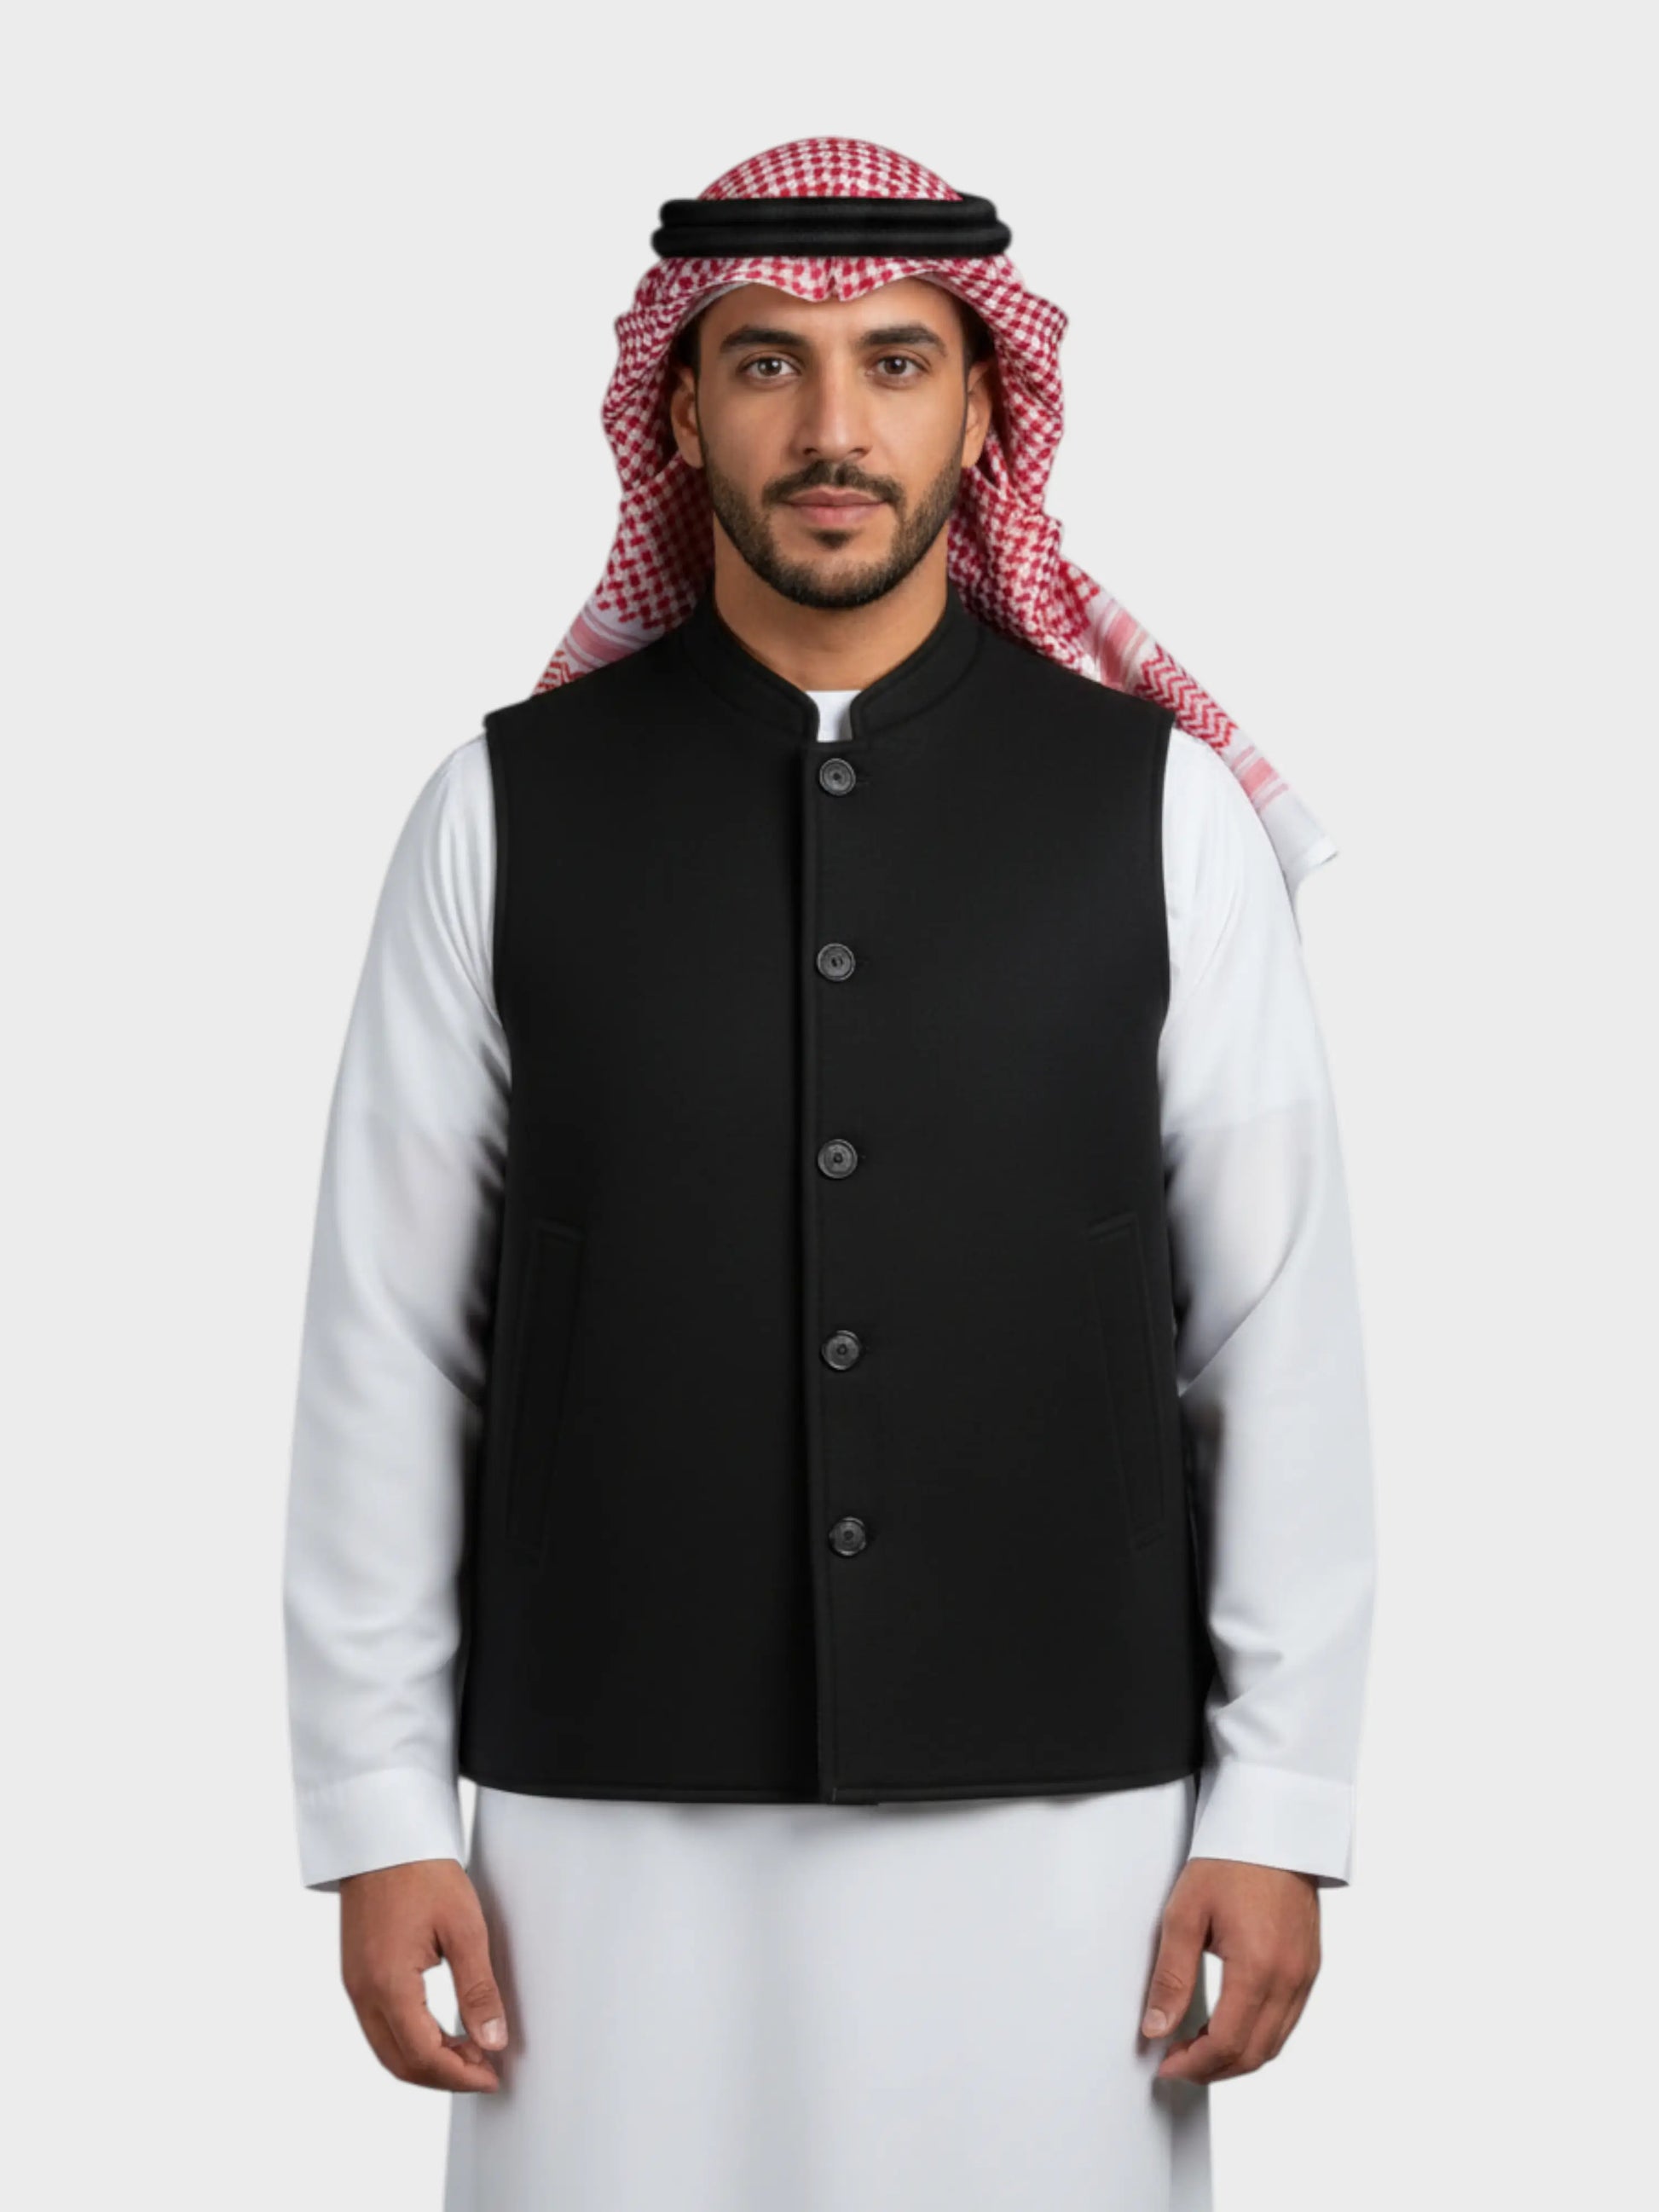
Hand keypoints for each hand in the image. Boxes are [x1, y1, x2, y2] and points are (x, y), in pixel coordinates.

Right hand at [340, 1857, 508, 2091]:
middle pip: (400, 2062)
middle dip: (444, 2077)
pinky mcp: (356, 1975)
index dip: (460, 2075)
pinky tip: (441, 2031)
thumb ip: (478, 1989)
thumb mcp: (463, 1927)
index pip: (423, 2056)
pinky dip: (411, 2041)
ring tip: (470, 2052)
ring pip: (387, 2050)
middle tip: (484, 2070)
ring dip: (427, 2061)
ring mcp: (354, 1985)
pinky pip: (380, 2027)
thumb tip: (493, 2041)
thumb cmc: (422, 1871)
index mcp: (387, 1983)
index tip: (492, 2077)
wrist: (383, 1835)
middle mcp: (362, 1992)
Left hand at [1140, 1857, 1320, 2082]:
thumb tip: (1156, 2028)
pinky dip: (1258, 2036)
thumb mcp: (1185, 1914)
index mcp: (1258, 1967)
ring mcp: (1305, 1975)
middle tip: (1179, 2062)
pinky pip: (1287, 2021)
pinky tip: (1230, 2025)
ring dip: (1237, 2056)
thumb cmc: (1228, 1861)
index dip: (1195, 2064)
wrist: (1271, 1827)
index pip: (1228, 2043)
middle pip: (1255, 2054)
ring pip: (1274, 2044)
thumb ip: (1171, 1976)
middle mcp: (1290, 1979)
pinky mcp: (1309, 1967)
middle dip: (1214, 2068)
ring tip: (1198, 2047)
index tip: (1167, 2065)